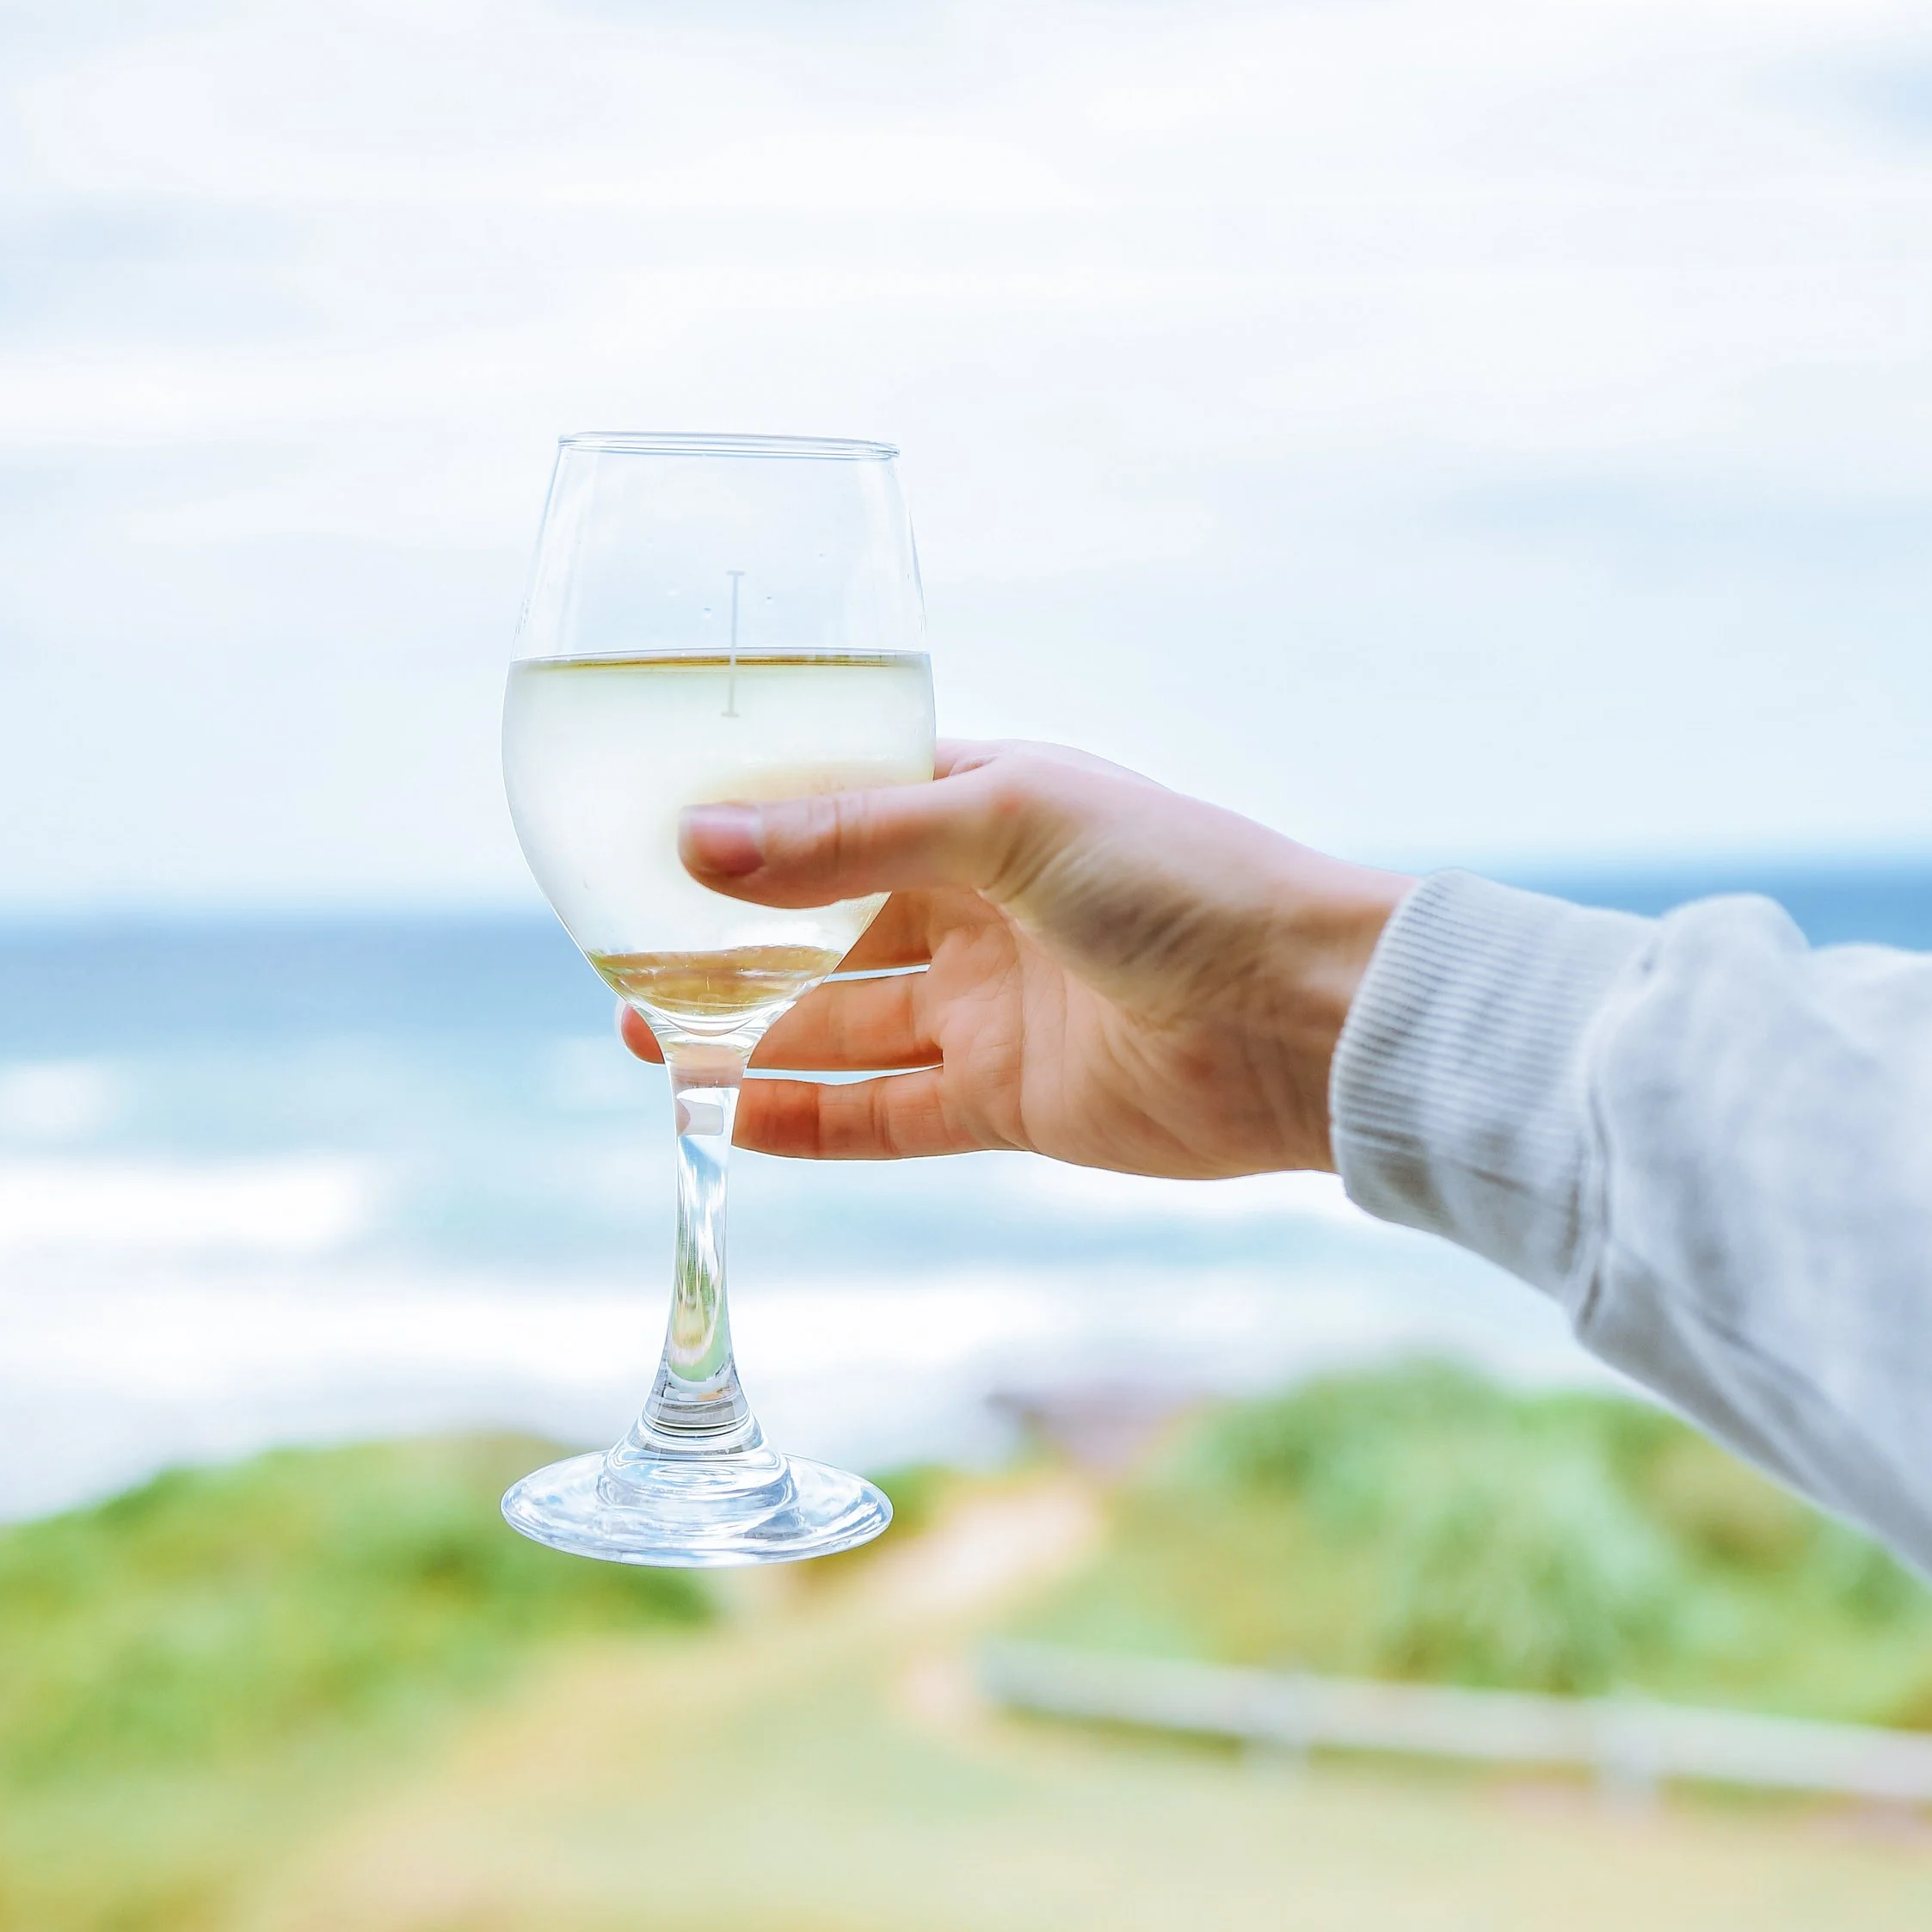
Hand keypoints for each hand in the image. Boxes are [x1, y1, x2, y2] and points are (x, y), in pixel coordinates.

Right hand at [622, 741, 1412, 1177]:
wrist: (1306, 1017)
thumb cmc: (1180, 881)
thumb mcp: (1002, 822)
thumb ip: (847, 839)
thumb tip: (693, 846)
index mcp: (984, 809)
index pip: (839, 812)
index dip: (749, 833)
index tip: (647, 849)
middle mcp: (981, 907)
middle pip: (825, 930)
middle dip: (729, 951)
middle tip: (625, 969)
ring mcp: (993, 1009)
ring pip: (842, 1025)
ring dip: (750, 1038)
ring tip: (646, 1045)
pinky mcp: (1011, 1104)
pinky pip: (885, 1115)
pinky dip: (809, 1121)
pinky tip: (729, 1122)